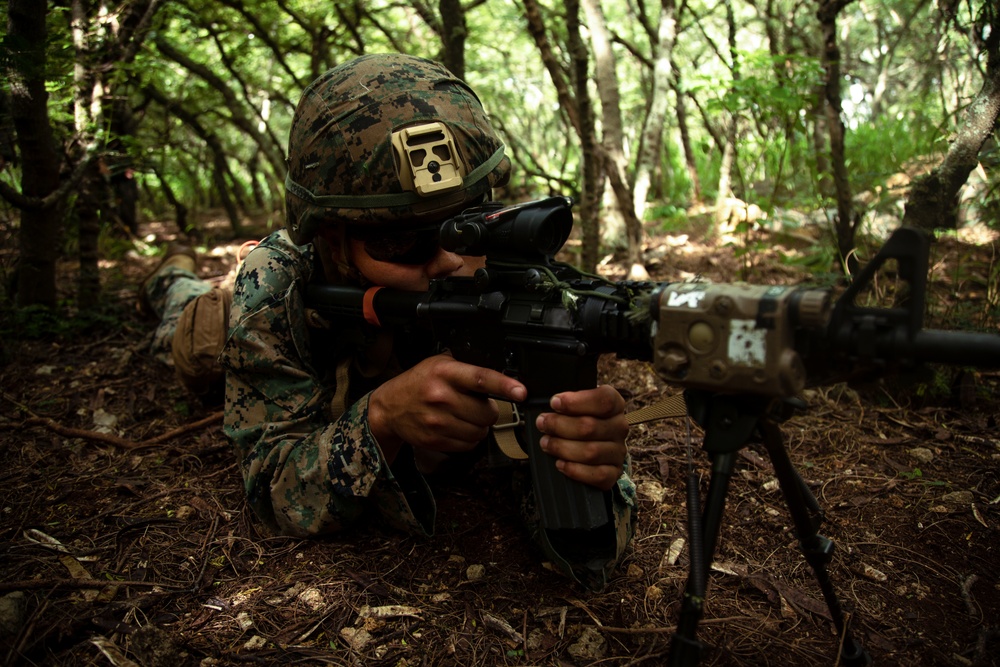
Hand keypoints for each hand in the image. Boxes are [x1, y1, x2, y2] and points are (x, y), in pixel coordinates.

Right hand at [369, 352, 526, 461]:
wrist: (390, 407)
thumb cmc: (419, 382)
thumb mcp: (440, 364)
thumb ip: (467, 369)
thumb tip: (503, 378)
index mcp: (445, 373)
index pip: (480, 378)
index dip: (504, 386)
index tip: (521, 392)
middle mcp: (441, 396)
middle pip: (486, 413)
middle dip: (488, 411)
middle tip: (476, 405)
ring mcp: (437, 421)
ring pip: (480, 432)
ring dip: (478, 426)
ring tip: (463, 416)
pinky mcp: (435, 440)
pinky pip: (468, 445)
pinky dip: (468, 439)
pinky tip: (455, 427)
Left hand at [535, 385, 628, 490]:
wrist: (587, 445)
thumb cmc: (575, 419)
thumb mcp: (570, 402)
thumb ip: (552, 394)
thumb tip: (527, 390)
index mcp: (614, 404)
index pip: (604, 400)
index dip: (576, 402)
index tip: (554, 403)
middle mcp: (619, 427)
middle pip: (590, 427)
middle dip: (559, 425)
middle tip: (542, 423)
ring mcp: (618, 451)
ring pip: (591, 452)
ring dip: (562, 447)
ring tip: (546, 443)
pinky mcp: (614, 472)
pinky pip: (599, 475)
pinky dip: (575, 470)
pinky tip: (560, 464)